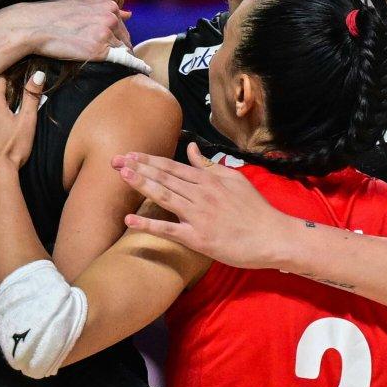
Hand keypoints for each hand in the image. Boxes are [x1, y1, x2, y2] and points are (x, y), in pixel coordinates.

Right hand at [12, 0, 150, 73]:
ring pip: (123, 51)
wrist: (34, 25)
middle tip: (116, 61)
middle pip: (126, 39)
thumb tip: (128, 13)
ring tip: (118, 70)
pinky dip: (127, 68)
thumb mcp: (79, 0)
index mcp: (108, 5)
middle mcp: (110, 18)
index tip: (116, 47)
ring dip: (121, 60)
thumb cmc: (52, 12)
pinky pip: (121, 61)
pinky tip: (131, 74)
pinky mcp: (99, 51)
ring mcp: (105, 34)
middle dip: (122, 50)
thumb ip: (102, 6)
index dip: (119, 38)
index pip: (122, 26)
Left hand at [112, 143, 293, 269]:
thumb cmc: (255, 209)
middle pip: (164, 178)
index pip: (172, 166)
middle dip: (137, 168)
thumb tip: (190, 148)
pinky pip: (169, 229)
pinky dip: (148, 223)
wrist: (272, 236)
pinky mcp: (198, 238)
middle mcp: (201, 194)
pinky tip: (130, 219)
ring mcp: (199, 216)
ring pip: (164, 197)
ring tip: (121, 176)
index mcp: (209, 180)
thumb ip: (209, 165)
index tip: (130, 154)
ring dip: (141, 185)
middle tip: (114, 161)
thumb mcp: (234, 180)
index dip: (149, 160)